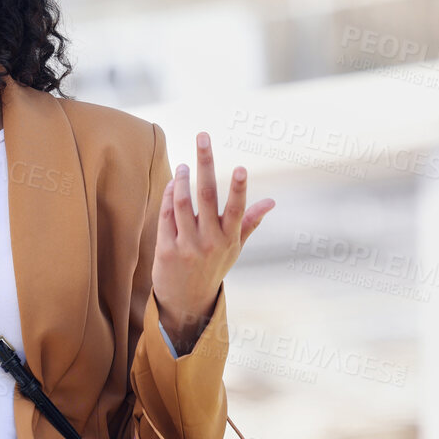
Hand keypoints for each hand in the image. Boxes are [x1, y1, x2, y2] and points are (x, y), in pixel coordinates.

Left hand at [152, 132, 273, 350]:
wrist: (186, 301)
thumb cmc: (213, 268)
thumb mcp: (235, 248)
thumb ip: (250, 222)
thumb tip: (272, 201)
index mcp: (230, 239)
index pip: (237, 210)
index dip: (240, 189)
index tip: (241, 168)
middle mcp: (210, 242)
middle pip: (207, 196)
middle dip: (206, 163)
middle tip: (203, 137)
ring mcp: (187, 246)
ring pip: (182, 203)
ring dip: (182, 179)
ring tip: (183, 165)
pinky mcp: (166, 250)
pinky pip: (167, 216)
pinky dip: (169, 196)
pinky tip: (172, 184)